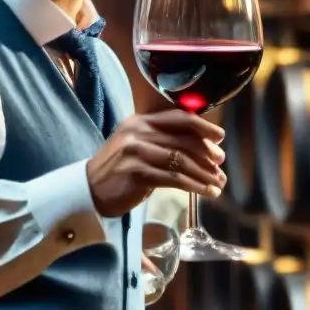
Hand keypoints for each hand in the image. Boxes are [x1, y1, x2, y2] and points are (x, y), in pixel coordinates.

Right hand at [86, 108, 226, 217]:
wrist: (89, 189)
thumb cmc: (119, 169)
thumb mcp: (138, 145)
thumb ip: (162, 139)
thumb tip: (202, 145)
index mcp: (140, 120)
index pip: (179, 117)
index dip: (203, 126)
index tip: (219, 137)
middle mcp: (138, 132)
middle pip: (184, 139)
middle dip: (207, 154)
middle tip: (221, 165)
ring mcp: (137, 151)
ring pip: (182, 160)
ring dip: (205, 173)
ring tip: (218, 183)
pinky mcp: (138, 173)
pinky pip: (175, 178)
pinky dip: (195, 185)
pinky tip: (207, 192)